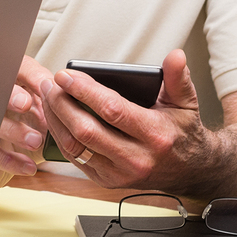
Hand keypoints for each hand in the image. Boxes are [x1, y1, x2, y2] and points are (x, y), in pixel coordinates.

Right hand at [0, 55, 51, 189]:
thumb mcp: (45, 108)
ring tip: (35, 141)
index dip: (32, 76)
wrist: (12, 154)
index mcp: (15, 80)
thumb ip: (54, 101)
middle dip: (9, 95)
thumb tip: (70, 98)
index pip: (20, 69)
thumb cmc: (31, 122)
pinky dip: (9, 160)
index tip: (47, 87)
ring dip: (13, 130)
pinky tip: (29, 166)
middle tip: (25, 104)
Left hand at [39, 49, 210, 189]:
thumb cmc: (182, 132)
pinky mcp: (106, 181)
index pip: (112, 110)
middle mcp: (137, 159)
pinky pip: (74, 158)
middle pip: (86, 130)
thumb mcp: (186, 103)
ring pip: (75, 146)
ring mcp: (119, 173)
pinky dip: (59, 137)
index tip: (65, 75)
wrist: (189, 171)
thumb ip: (178, 78)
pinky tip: (54, 117)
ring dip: (55, 120)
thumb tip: (175, 55)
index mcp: (156, 135)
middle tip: (50, 84)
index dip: (85, 91)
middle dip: (62, 104)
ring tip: (47, 97)